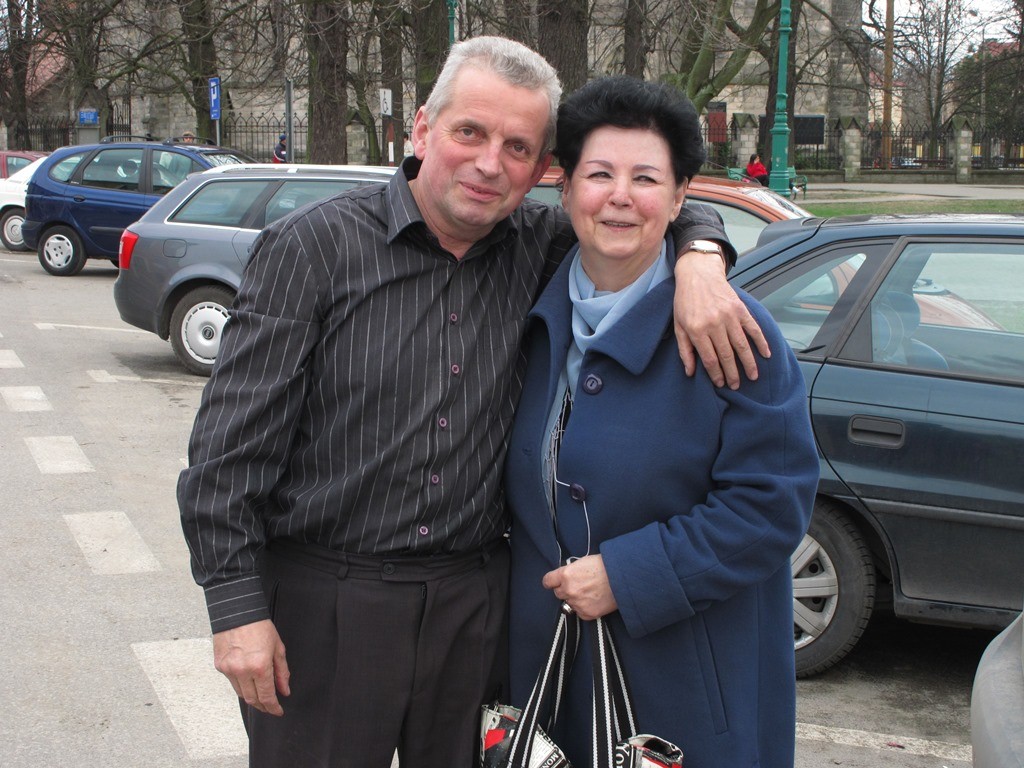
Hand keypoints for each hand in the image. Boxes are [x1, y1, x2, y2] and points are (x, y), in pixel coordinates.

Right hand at [213, 619, 290, 715]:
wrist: (238, 611)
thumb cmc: (259, 626)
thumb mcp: (277, 647)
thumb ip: (282, 671)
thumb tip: (284, 690)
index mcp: (260, 666)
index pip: (267, 696)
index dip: (273, 707)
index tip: (278, 711)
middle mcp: (242, 671)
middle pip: (252, 699)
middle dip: (262, 706)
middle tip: (270, 706)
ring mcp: (229, 669)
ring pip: (241, 693)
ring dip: (251, 697)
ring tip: (260, 695)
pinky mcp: (220, 666)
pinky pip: (231, 681)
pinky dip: (241, 683)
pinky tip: (248, 679)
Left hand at [542, 555, 616, 620]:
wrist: (623, 577)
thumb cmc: (606, 566)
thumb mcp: (583, 562)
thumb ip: (571, 571)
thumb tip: (566, 577)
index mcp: (566, 575)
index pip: (548, 581)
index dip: (552, 581)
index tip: (554, 582)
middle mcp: (569, 590)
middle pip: (558, 593)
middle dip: (566, 590)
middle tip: (578, 586)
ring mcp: (577, 603)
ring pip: (569, 604)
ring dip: (576, 599)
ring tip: (590, 592)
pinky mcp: (587, 613)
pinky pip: (580, 613)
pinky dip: (585, 608)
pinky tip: (594, 600)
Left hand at [673, 251, 770, 388]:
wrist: (698, 274)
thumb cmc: (686, 300)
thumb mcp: (678, 325)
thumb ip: (685, 350)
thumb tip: (690, 372)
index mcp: (697, 330)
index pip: (710, 359)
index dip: (716, 374)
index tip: (721, 383)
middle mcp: (714, 324)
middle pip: (727, 356)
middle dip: (733, 374)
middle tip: (736, 385)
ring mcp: (729, 316)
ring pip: (742, 346)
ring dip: (749, 363)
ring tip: (752, 376)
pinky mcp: (740, 309)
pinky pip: (753, 329)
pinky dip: (761, 342)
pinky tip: (765, 354)